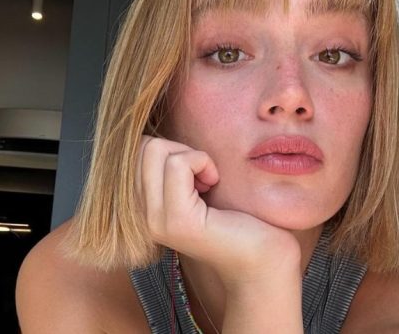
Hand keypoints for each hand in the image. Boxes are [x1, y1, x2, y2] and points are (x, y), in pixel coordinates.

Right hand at [136, 135, 301, 287]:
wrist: (263, 260)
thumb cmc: (234, 218)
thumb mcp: (189, 186)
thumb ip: (165, 168)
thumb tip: (153, 137)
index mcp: (140, 208)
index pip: (135, 151)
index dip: (168, 149)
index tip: (193, 173)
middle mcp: (140, 216)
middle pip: (143, 147)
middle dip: (179, 148)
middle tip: (202, 175)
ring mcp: (156, 221)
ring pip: (155, 151)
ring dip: (192, 156)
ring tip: (208, 182)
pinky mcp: (178, 220)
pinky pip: (178, 165)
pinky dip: (202, 162)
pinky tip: (214, 184)